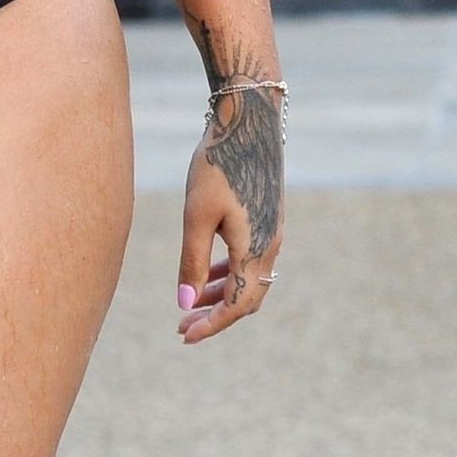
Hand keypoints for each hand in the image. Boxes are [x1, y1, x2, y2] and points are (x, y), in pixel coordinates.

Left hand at [175, 88, 284, 343]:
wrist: (248, 120)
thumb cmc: (218, 164)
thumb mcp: (196, 214)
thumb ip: (192, 261)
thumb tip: (185, 303)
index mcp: (256, 250)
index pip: (238, 305)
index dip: (212, 325)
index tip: (184, 336)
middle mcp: (270, 245)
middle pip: (248, 298)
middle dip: (216, 315)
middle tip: (184, 324)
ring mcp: (271, 230)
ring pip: (250, 279)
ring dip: (223, 295)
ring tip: (192, 303)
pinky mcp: (266, 216)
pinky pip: (251, 259)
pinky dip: (231, 273)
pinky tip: (210, 271)